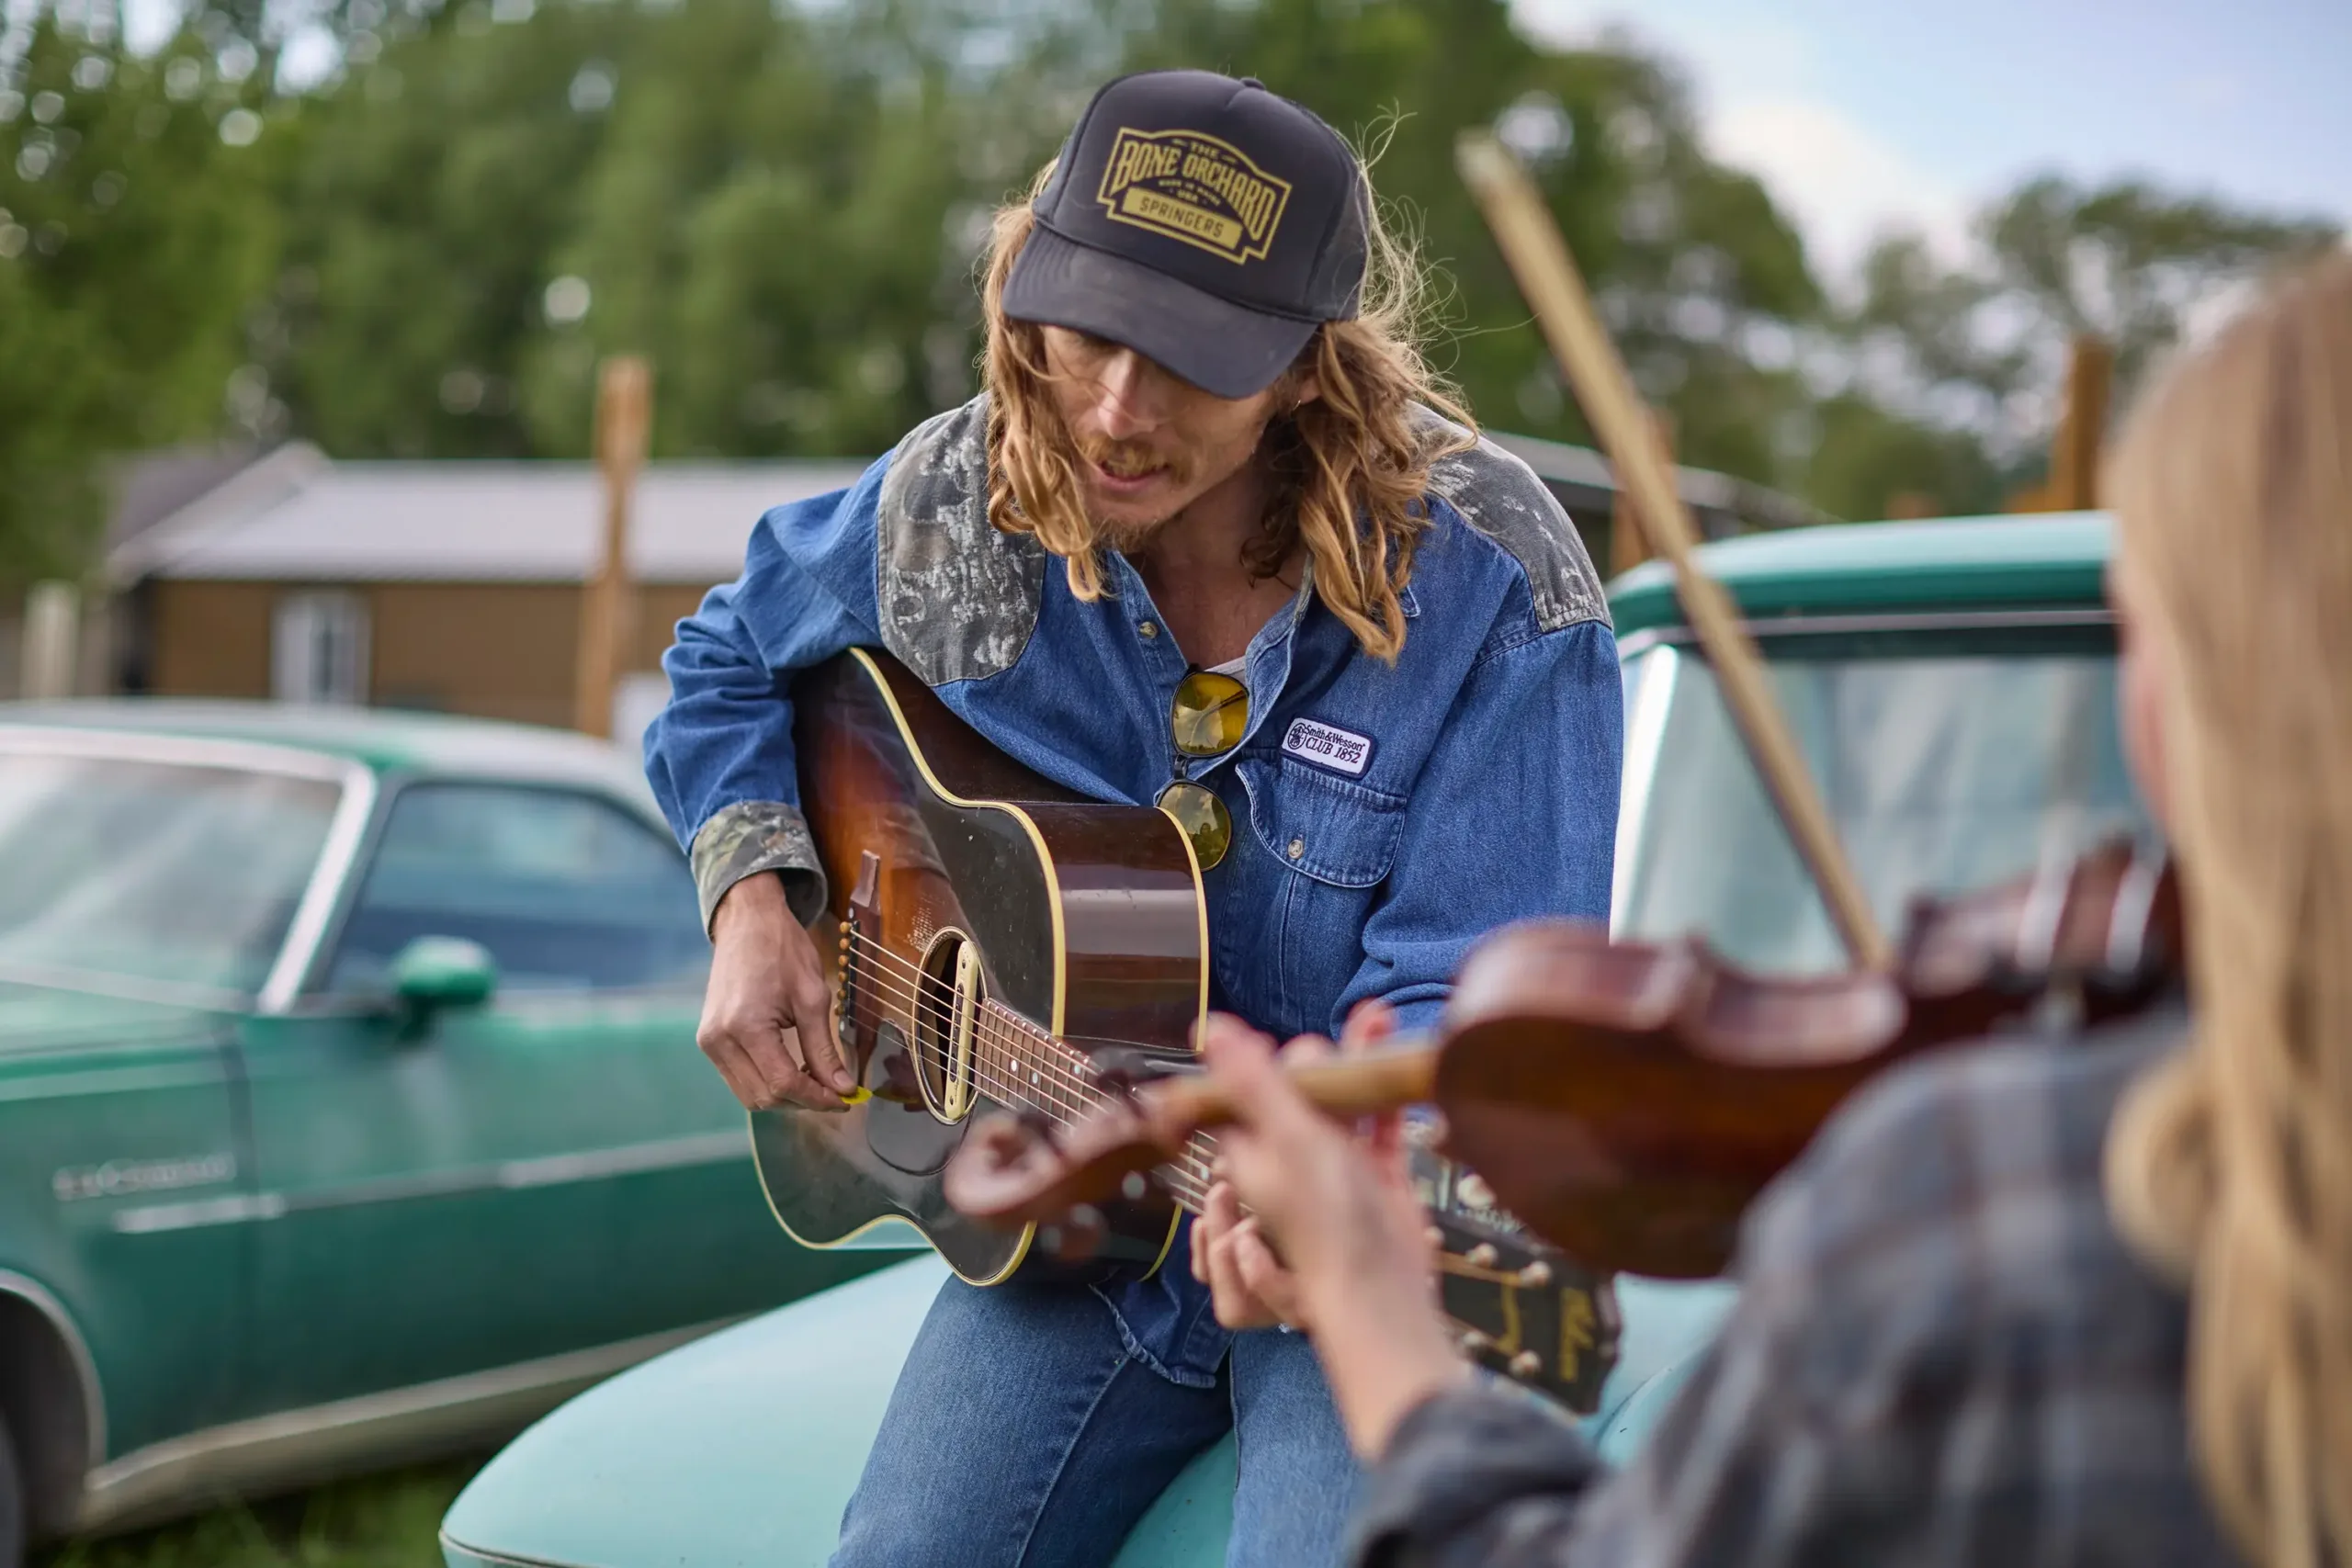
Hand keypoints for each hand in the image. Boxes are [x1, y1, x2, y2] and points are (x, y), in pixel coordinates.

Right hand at [699, 872, 855, 1110]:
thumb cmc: (783, 949)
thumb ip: (824, 1049)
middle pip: (763, 1097)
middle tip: (836, 1092)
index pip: (783, 1083)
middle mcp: (719, 1040)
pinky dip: (767, 1082)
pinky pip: (739, 1077)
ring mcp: (709, 1041)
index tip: (846, 1099)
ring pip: (748, 1094)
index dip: (817, 1098)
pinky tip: (793, 1071)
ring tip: (817, 1082)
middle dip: (802, 1101)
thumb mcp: (813, 998)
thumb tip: (843, 1088)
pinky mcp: (709, 1039)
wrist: (748, 921)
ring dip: (784, 1097)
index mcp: (745, 1027)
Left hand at [1199, 1007, 1467, 1457]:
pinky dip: (1385, 1096)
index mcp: (1251, 1152)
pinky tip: (1397, 1065)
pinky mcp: (1376, 1177)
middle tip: (1344, 1035)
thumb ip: (1252, 1081)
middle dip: (1321, 1058)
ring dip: (1357, 1064)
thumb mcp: (1285, 1136)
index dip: (1262, 1061)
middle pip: (1298, 1093)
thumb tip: (1207, 1028)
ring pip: (1340, 1103)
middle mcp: (1288, 1159)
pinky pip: (1378, 1127)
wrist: (1384, 1282)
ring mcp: (1335, 1167)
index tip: (1281, 1041)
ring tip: (1376, 1021)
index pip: (1245, 1093)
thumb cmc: (1323, 1219)